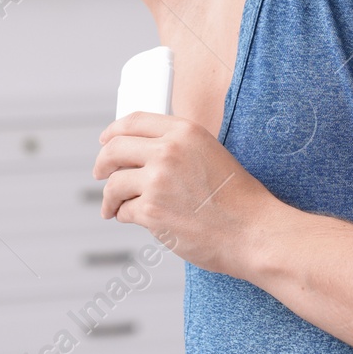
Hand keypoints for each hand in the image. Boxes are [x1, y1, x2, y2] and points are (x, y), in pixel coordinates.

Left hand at [94, 112, 281, 275]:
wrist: (252, 232)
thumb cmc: (237, 199)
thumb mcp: (210, 153)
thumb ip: (178, 147)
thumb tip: (140, 152)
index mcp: (185, 131)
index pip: (134, 121)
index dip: (113, 131)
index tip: (105, 141)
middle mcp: (168, 151)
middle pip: (114, 149)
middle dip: (102, 164)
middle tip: (100, 174)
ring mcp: (158, 181)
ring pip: (114, 184)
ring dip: (110, 198)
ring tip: (113, 207)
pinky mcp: (152, 211)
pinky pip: (124, 211)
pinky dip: (125, 216)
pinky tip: (135, 219)